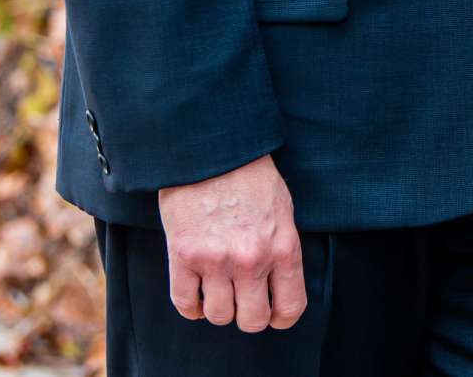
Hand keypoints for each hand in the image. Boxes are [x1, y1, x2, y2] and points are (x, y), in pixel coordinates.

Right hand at [157, 153, 305, 331]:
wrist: (211, 151)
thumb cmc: (250, 176)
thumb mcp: (282, 210)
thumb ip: (282, 249)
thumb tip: (278, 284)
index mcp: (283, 247)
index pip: (290, 307)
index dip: (281, 317)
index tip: (272, 313)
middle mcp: (251, 260)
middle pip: (252, 321)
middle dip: (248, 315)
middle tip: (242, 299)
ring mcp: (216, 260)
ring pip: (219, 316)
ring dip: (218, 308)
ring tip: (218, 289)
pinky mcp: (183, 256)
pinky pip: (185, 304)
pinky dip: (190, 306)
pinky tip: (195, 291)